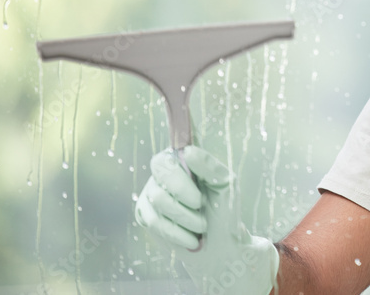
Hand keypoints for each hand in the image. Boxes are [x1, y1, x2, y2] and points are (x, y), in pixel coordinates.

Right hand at [134, 145, 278, 293]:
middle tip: (201, 204)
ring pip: (159, 198)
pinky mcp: (144, 213)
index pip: (176, 140)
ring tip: (201, 224)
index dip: (176, 126)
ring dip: (186, 216)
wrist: (219, 244)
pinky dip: (176, 232)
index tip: (181, 140)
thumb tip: (187, 152)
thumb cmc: (224, 209)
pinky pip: (154, 220)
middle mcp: (165, 170)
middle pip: (162, 169)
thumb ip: (209, 167)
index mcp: (186, 158)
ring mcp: (151, 190)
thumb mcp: (226, 186)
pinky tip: (191, 238)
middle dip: (184, 190)